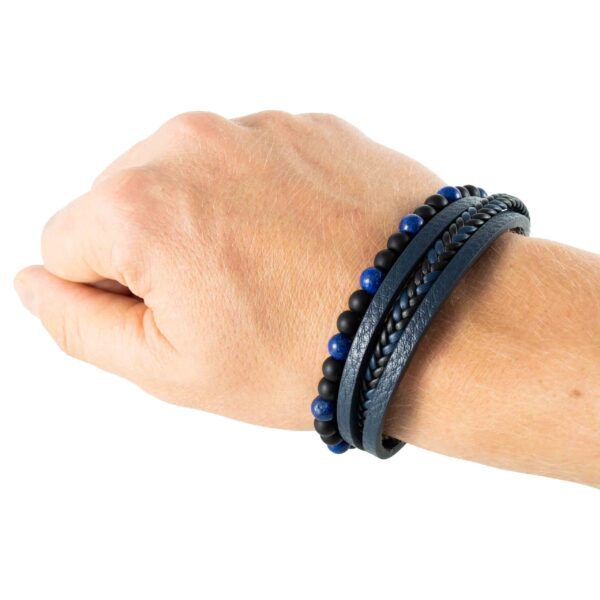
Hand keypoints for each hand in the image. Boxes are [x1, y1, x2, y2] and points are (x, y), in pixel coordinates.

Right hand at [14, 111, 441, 429]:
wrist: (428, 319)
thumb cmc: (306, 353)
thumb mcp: (170, 368)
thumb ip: (79, 323)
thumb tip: (38, 282)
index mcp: (139, 204)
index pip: (66, 245)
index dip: (114, 292)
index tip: (176, 314)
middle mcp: (189, 144)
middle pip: (125, 202)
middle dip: (159, 251)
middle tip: (230, 298)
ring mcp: (256, 127)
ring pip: (189, 179)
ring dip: (211, 222)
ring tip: (272, 271)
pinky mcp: (308, 124)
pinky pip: (252, 163)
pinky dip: (263, 199)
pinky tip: (304, 241)